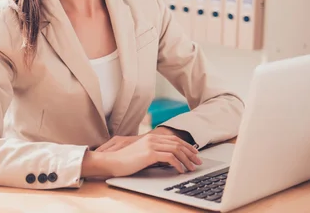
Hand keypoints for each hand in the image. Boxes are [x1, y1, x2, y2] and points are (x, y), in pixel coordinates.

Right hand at [83, 133, 202, 177]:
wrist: (112, 162)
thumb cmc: (125, 161)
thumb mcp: (141, 154)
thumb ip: (153, 153)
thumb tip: (167, 159)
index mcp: (151, 138)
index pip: (174, 139)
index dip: (186, 146)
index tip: (194, 153)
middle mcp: (153, 139)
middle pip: (177, 143)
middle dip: (190, 152)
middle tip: (198, 161)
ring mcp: (151, 145)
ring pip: (176, 150)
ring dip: (186, 160)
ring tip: (192, 168)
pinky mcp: (149, 153)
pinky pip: (169, 158)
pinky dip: (178, 164)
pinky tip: (180, 170)